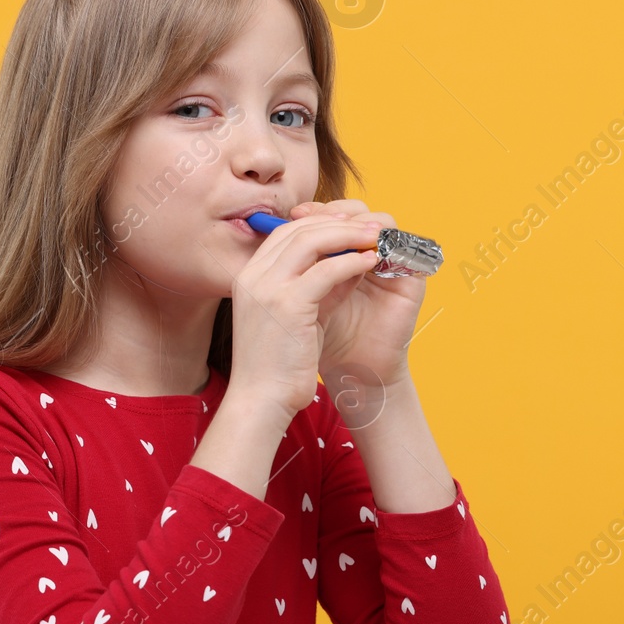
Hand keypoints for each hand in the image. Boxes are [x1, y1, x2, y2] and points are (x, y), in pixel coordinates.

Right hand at [227, 210, 388, 418]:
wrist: (260, 400)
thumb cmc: (278, 365)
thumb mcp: (294, 316)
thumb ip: (316, 288)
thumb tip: (349, 262)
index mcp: (248, 277)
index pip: (283, 233)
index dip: (317, 223)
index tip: (347, 225)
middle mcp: (253, 276)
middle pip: (297, 230)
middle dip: (337, 223)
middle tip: (368, 226)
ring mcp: (267, 288)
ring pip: (311, 241)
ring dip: (349, 235)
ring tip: (375, 238)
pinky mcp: (287, 304)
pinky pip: (326, 270)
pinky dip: (351, 261)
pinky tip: (370, 262)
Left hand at [289, 199, 426, 400]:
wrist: (348, 378)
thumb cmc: (319, 340)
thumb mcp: (301, 298)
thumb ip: (300, 266)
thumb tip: (280, 227)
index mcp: (343, 257)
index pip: (332, 218)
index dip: (315, 211)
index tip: (292, 213)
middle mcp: (369, 256)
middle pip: (356, 213)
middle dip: (332, 212)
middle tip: (308, 216)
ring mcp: (392, 266)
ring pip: (381, 222)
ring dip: (355, 222)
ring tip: (331, 230)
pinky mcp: (411, 280)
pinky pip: (401, 247)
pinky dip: (380, 242)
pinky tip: (356, 249)